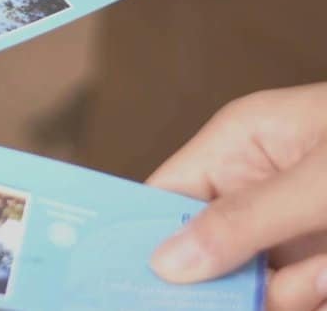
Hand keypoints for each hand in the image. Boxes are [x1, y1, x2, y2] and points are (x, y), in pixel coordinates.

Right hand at [147, 84, 326, 310]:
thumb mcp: (318, 181)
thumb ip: (245, 219)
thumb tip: (168, 262)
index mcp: (238, 144)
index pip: (166, 194)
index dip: (147, 237)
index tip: (133, 283)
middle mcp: (258, 186)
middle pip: (210, 252)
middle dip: (235, 281)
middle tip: (261, 292)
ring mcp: (293, 225)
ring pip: (259, 286)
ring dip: (293, 294)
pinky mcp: (321, 255)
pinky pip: (297, 295)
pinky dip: (316, 297)